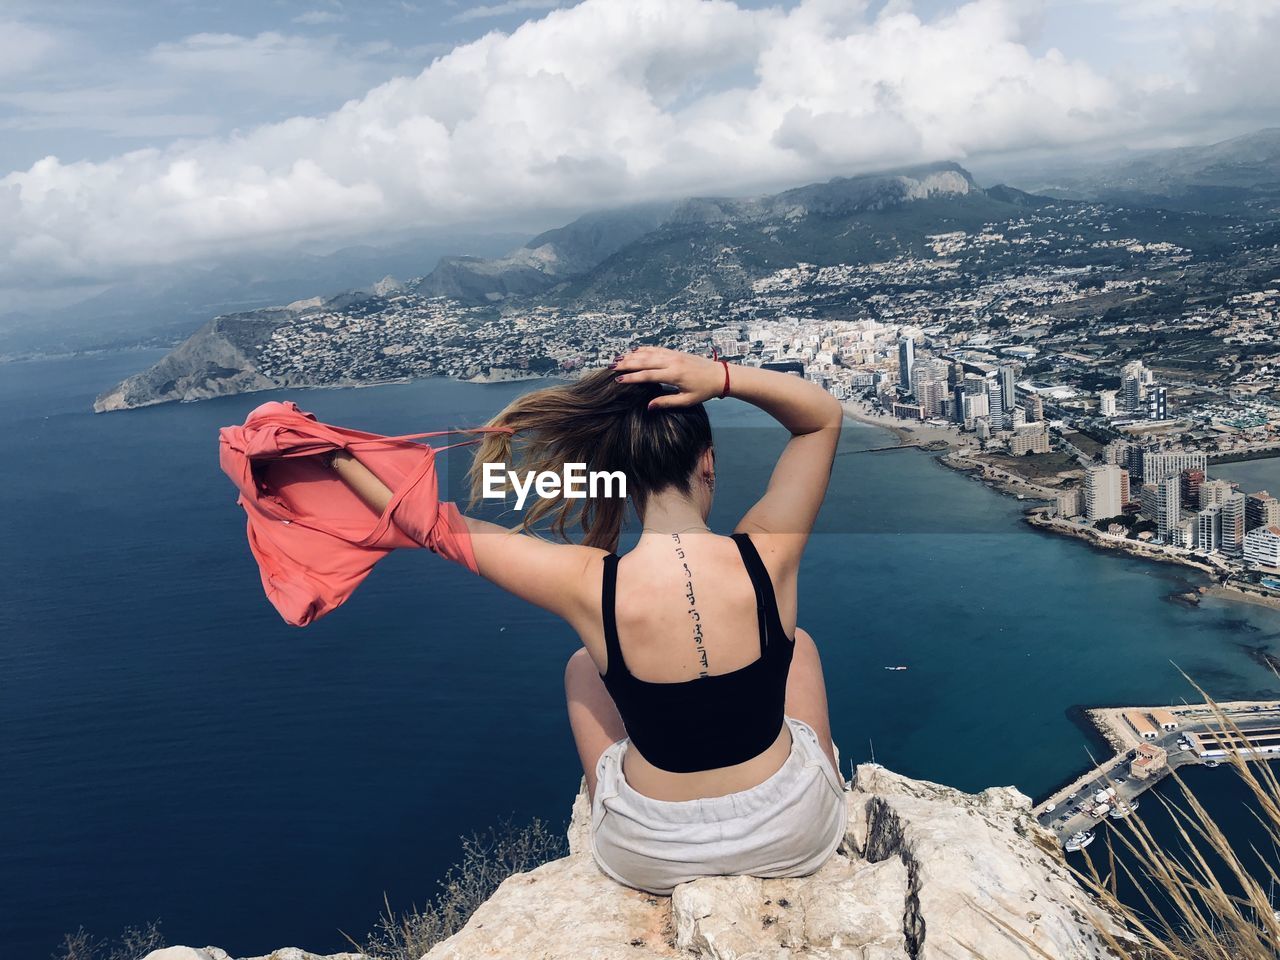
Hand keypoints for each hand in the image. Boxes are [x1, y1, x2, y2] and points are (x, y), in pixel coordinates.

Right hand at [609, 347, 723, 409]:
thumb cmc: (704, 390)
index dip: (632, 378)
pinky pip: (657, 349)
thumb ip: (666, 402)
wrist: (719, 375)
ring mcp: (673, 355)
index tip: (618, 380)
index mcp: (674, 375)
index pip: (647, 375)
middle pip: (645, 361)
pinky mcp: (676, 352)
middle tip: (612, 367)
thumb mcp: (686, 401)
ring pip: (649, 353)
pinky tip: (635, 351)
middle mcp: (672, 362)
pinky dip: (645, 349)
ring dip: (633, 355)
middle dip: (627, 364)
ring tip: (618, 358)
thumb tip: (648, 407)